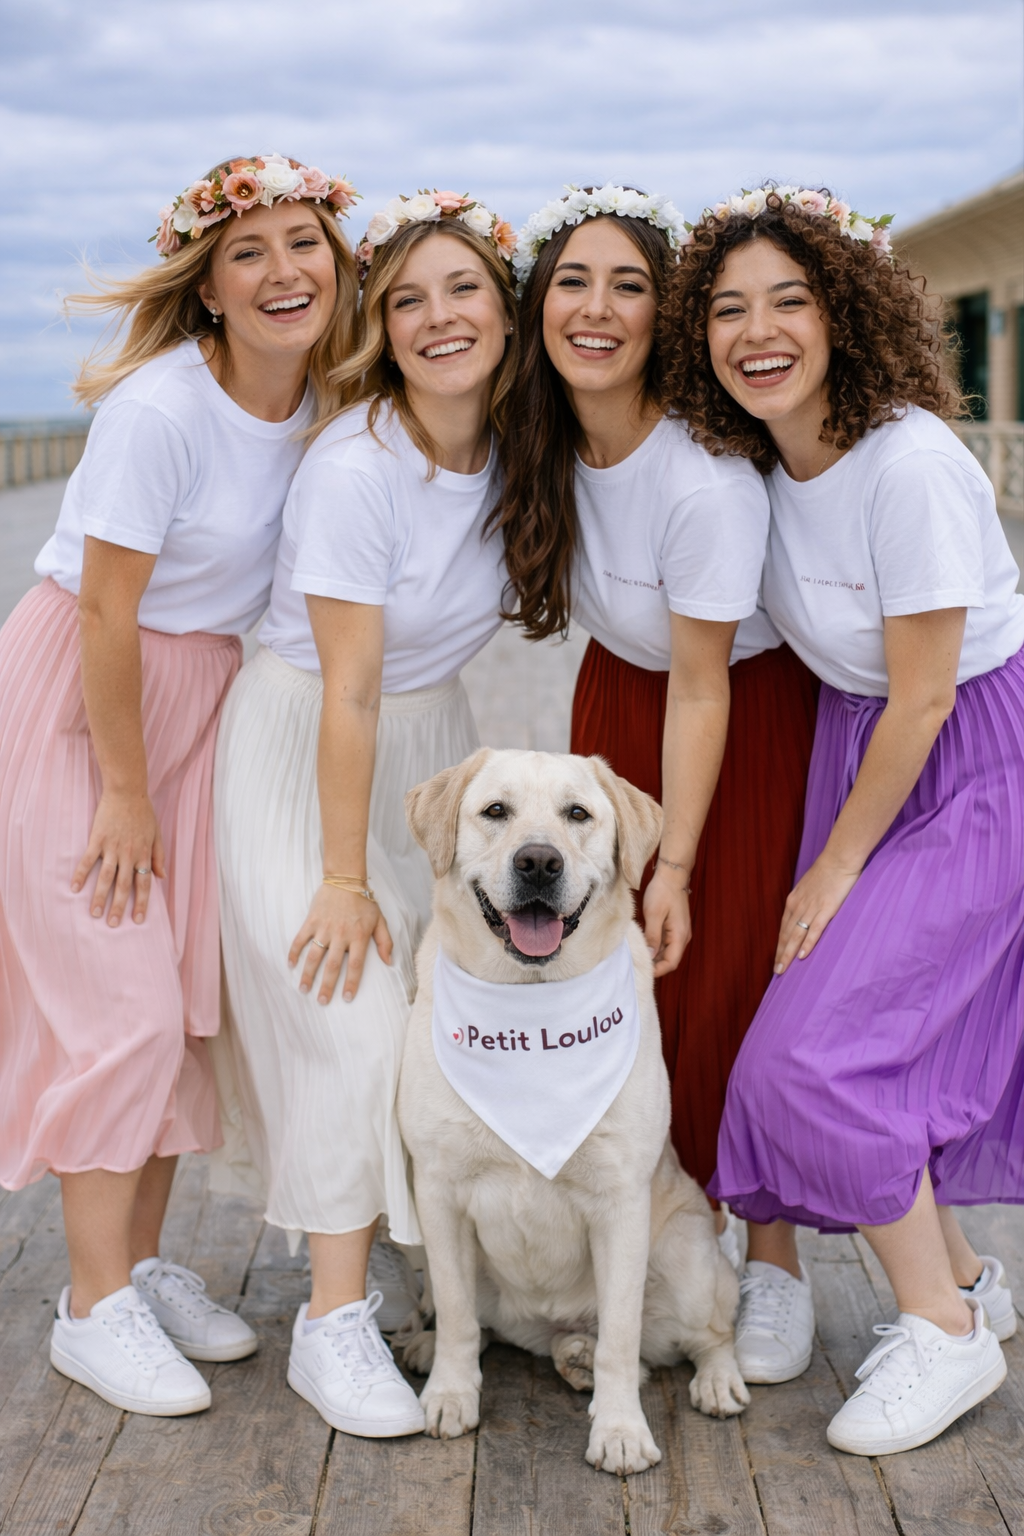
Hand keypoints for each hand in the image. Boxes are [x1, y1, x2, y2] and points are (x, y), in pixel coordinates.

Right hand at [71, 789, 164, 926]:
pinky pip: (88, 860)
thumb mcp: (157, 834)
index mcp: (143, 855)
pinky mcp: (97, 840)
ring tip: (94, 914)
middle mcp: (128, 855)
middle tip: (112, 925)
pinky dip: (80, 874)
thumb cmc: (143, 812)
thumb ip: (159, 856)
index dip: (141, 903)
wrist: (127, 791)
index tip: (137, 920)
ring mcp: (112, 848)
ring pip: (105, 877)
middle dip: (118, 907)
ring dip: (100, 897)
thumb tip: (162, 877)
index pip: (144, 884)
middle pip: (124, 886)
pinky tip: (74, 888)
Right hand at [289, 883, 392, 1004]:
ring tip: (304, 989)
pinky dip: (294, 952)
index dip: (351, 983)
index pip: (355, 965)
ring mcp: (324, 928)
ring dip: (308, 974)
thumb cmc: (364, 901)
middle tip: (322, 1001)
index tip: (346, 998)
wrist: (345, 879)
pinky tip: (290, 965)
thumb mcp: (380, 921)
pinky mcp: (311, 921)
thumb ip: (385, 942)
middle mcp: (341, 935)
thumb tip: (390, 962)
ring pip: (314, 956)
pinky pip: (300, 939)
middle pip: (333, 966)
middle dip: (327, 986)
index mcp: (358, 936)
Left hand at [642, 865, 691, 977]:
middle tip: (636, 965)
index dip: (658, 970)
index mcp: (680, 935)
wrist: (671, 875)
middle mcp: (683, 937)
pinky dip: (656, 948)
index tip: (642, 970)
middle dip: (655, 965)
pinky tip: (644, 945)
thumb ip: (652, 936)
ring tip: (638, 956)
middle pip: (670, 960)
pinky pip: (666, 943)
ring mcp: (680, 932)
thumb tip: (650, 956)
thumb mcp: (654, 914)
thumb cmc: (662, 892)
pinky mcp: (675, 928)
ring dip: (655, 957)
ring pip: (668, 952)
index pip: (671, 962)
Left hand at [774, 854, 861, 974]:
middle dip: (780, 954)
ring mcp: (811, 909)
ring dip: (788, 954)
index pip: (783, 927)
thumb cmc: (827, 870)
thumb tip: (806, 911)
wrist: (839, 858)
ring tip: (783, 970)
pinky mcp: (825, 910)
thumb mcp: (810, 885)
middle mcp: (798, 906)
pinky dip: (807, 944)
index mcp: (793, 900)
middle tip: (777, 972)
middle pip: (786, 935)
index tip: (777, 958)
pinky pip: (814, 930)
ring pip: (796, 936)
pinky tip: (802, 956)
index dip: (780, 944)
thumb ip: (806, 899)